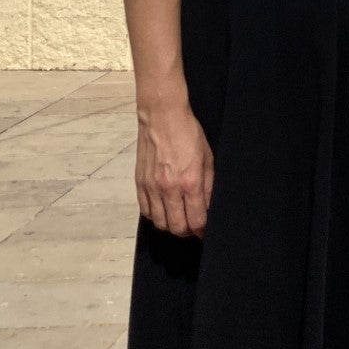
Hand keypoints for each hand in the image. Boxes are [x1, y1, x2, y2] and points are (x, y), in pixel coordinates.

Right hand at [135, 101, 214, 237]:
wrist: (162, 116)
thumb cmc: (188, 133)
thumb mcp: (208, 158)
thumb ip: (208, 186)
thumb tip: (209, 208)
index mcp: (189, 182)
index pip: (196, 221)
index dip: (202, 231)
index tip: (205, 231)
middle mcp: (169, 188)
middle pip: (177, 228)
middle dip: (188, 232)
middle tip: (193, 227)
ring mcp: (152, 187)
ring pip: (160, 223)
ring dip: (171, 226)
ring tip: (179, 220)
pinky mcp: (140, 183)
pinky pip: (145, 211)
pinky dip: (155, 216)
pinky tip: (163, 210)